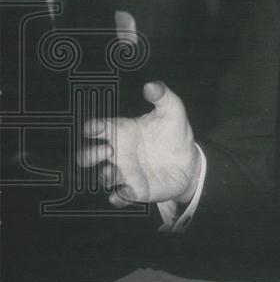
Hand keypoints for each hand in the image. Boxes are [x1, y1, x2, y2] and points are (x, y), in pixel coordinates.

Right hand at [79, 81, 200, 206]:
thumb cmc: (174, 133)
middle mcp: (118, 152)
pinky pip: (120, 196)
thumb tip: (150, 85)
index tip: (94, 128)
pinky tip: (123, 193)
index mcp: (122, 130)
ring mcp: (125, 172)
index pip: (98, 128)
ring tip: (114, 171)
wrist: (189, 161)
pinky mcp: (135, 189)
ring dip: (104, 175)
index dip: (91, 127)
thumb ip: (162, 95)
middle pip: (90, 155)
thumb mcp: (172, 110)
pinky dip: (118, 196)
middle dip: (88, 155)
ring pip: (103, 176)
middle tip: (105, 150)